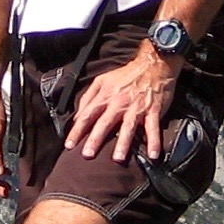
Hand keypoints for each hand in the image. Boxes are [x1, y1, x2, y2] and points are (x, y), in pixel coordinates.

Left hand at [67, 43, 178, 164]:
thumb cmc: (125, 75)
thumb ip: (88, 97)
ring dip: (123, 143)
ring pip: (128, 127)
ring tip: (117, 159)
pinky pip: (153, 128)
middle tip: (87, 155)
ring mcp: (137, 107)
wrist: (153, 64)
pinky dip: (154, 141)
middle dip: (95, 139)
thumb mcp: (102, 80)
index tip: (69, 145)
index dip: (77, 130)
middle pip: (105, 123)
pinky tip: (153, 155)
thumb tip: (77, 116)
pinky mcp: (153, 110)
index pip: (88, 115)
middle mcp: (119, 103)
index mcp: (106, 96)